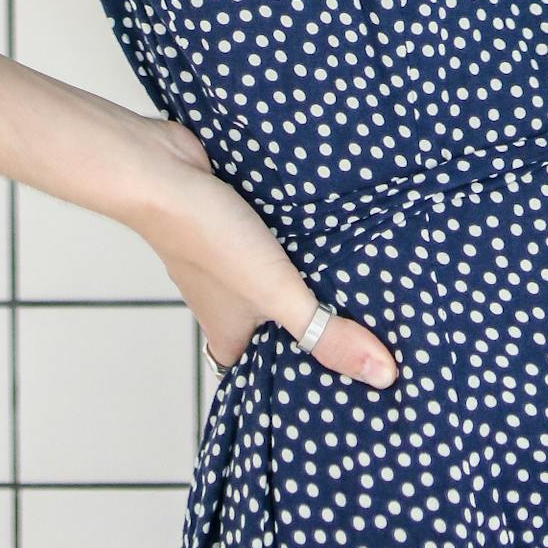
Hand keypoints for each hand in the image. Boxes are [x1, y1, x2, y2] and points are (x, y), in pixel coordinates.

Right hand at [129, 117, 399, 388]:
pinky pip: (270, 239)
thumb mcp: (278, 293)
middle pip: (277, 324)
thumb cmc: (208, 240)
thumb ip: (327, 333)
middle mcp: (226, 305)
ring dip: (305, 271)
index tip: (345, 377)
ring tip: (362, 273)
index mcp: (229, 337)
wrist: (164, 171)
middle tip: (372, 323)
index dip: (301, 377)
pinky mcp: (232, 223)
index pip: (268, 374)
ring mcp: (227, 262)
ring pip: (275, 277)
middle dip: (315, 319)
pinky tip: (326, 225)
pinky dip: (292, 235)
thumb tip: (383, 376)